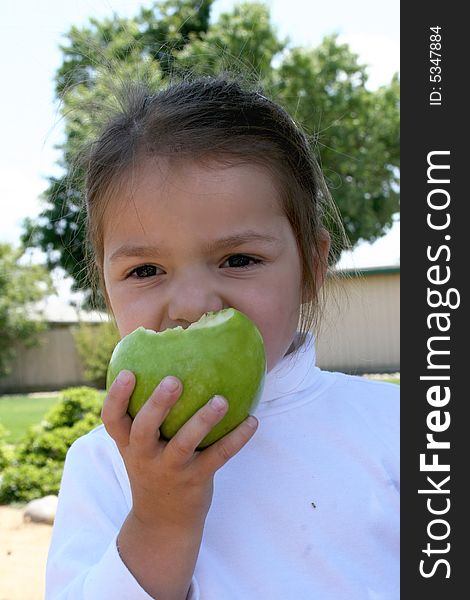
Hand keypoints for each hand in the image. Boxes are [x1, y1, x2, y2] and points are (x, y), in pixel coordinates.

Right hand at [101, 370, 258, 530]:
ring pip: (184, 443)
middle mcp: (145, 456)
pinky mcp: (195, 480)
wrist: (163, 522)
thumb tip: (167, 365)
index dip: (116, 396)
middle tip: (174, 380)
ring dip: (203, 420)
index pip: (112, 419)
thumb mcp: (140, 448)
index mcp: (129, 444)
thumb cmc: (153, 469)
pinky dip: (236, 439)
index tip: (127, 373)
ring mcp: (170, 469)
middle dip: (158, 404)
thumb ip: (146, 416)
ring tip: (221, 400)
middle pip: (144, 428)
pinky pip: (217, 457)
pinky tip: (252, 421)